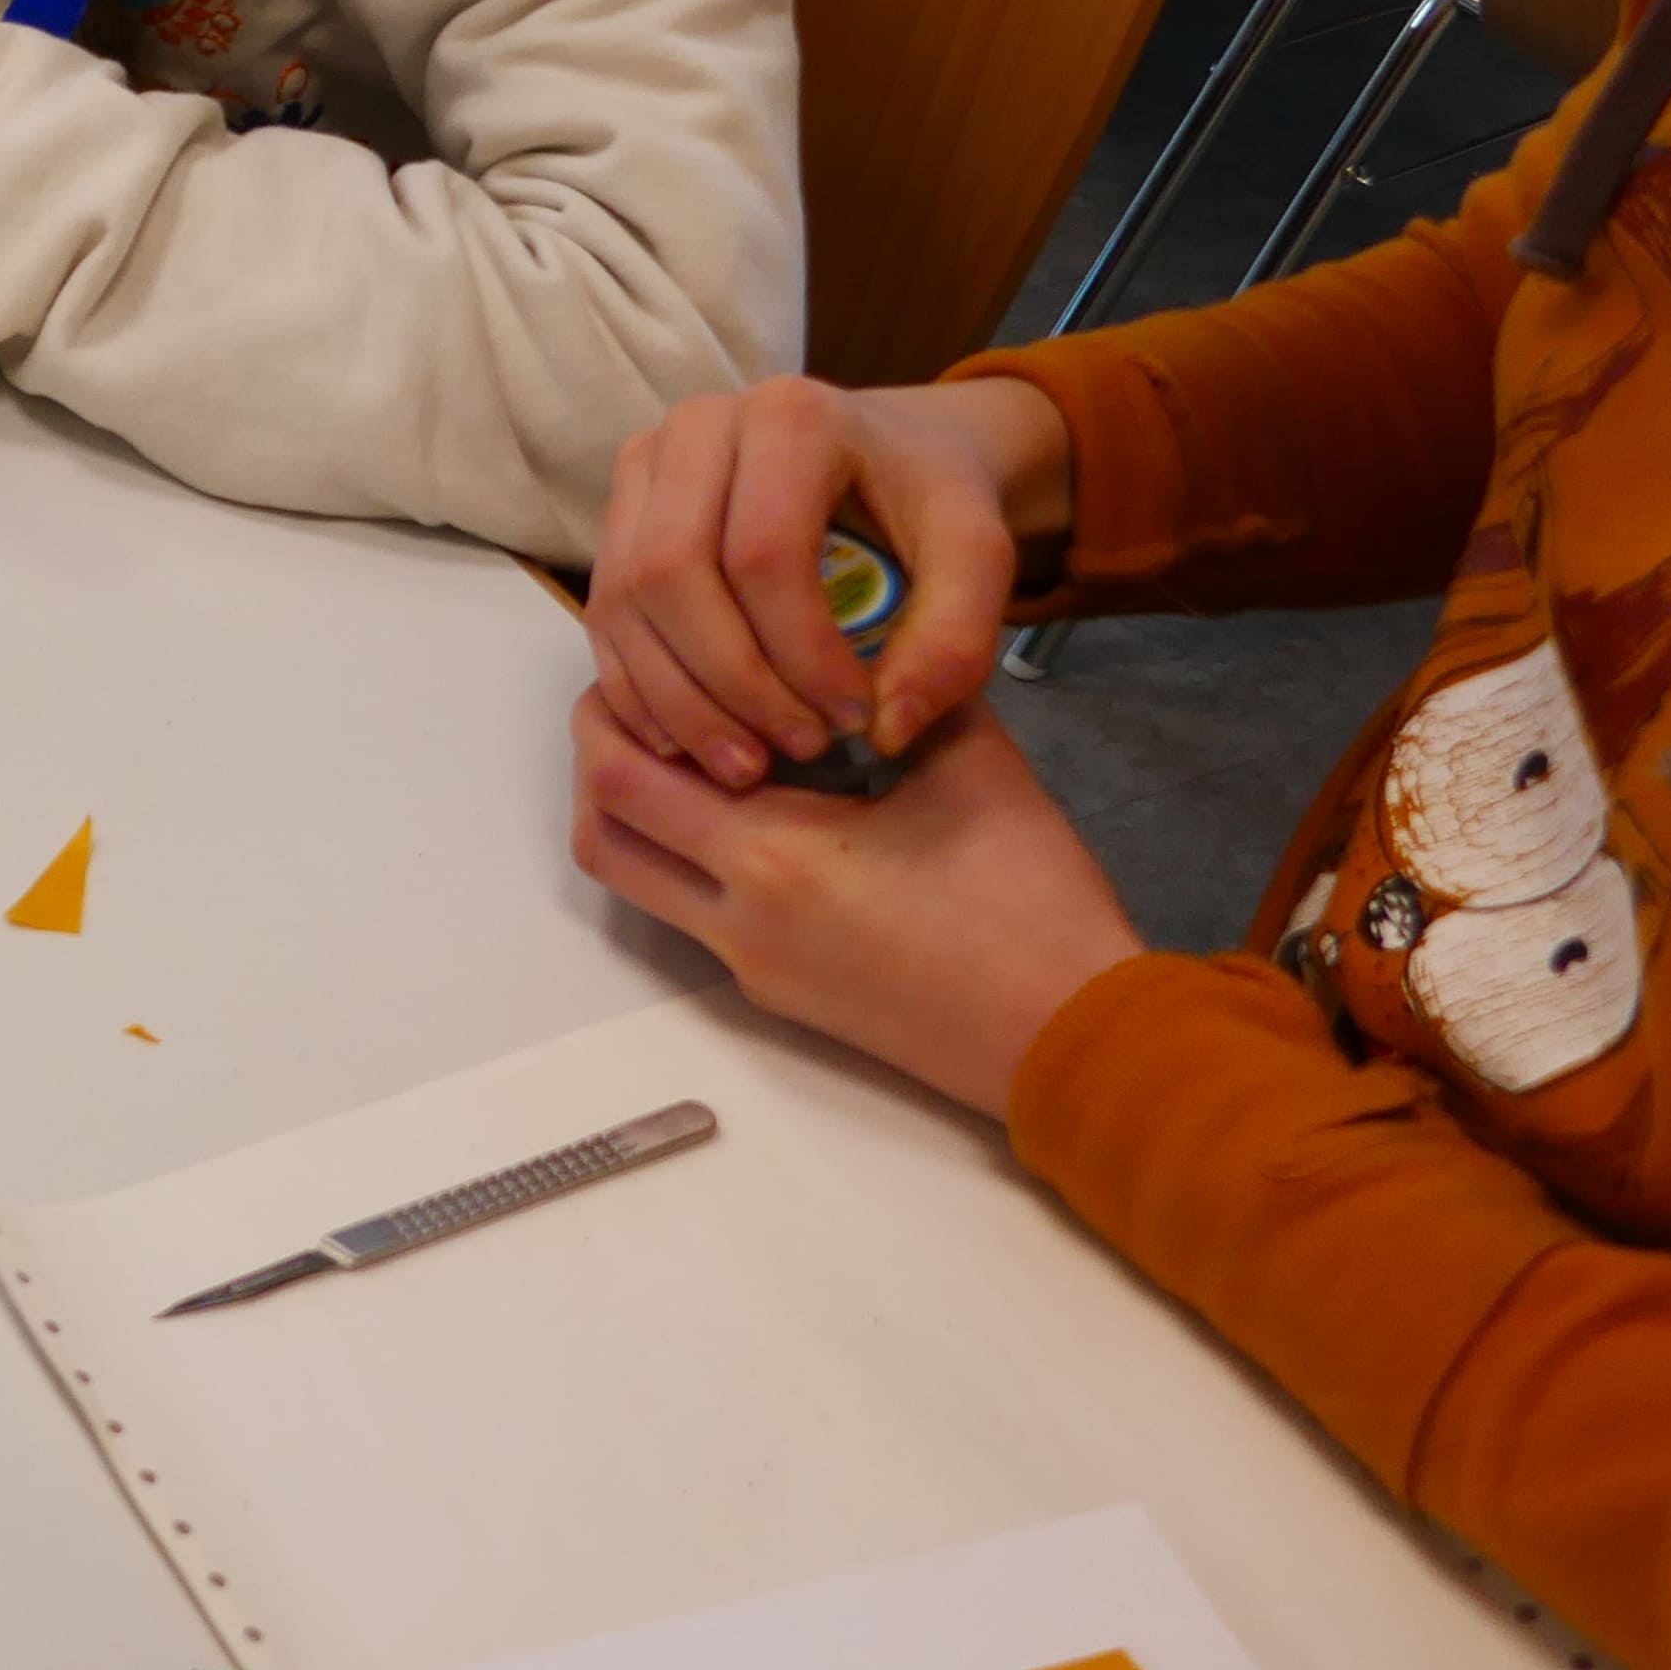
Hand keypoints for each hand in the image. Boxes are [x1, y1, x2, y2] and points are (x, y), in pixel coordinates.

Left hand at [567, 687, 1143, 1113]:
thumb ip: (903, 686)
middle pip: (603, 836)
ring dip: (636, 816)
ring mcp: (753, 967)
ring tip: (692, 749)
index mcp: (772, 857)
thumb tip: (862, 631)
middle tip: (641, 699)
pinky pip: (692, 916)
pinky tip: (753, 808)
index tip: (640, 655)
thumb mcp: (972, 764)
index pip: (623, 776)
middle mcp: (738, 920)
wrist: (1070, 1038)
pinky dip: (687, 856)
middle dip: (601, 758)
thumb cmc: (1030, 904)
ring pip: (638, 886)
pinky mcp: (780, 994)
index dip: (610, 709)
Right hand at [585, 374, 1072, 788]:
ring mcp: (646, 466)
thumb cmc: (928, 501)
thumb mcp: (978, 555)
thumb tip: (885, 730)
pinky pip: (605, 612)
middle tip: (796, 749)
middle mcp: (698, 426)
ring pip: (627, 596)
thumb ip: (956, 640)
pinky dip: (639, 690)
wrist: (887, 455)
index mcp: (790, 417)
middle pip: (673, 572)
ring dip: (679, 699)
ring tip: (746, 765)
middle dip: (731, 684)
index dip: (801, 654)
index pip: (763, 552)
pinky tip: (690, 743)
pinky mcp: (620, 514)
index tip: (853, 720)